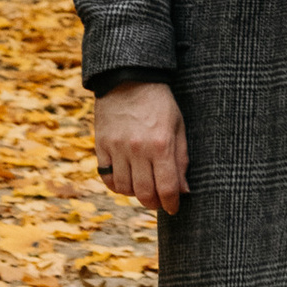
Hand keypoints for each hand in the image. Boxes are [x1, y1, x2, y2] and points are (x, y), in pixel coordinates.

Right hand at [93, 80, 188, 213]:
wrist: (129, 78)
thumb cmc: (159, 102)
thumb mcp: (177, 126)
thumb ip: (181, 159)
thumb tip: (184, 190)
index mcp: (161, 144)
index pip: (167, 187)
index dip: (171, 204)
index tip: (174, 208)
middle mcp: (138, 149)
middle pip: (145, 193)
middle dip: (154, 203)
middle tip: (159, 201)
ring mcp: (117, 148)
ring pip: (124, 189)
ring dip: (135, 194)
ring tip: (142, 187)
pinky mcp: (101, 145)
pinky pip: (106, 177)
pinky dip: (116, 184)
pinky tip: (125, 179)